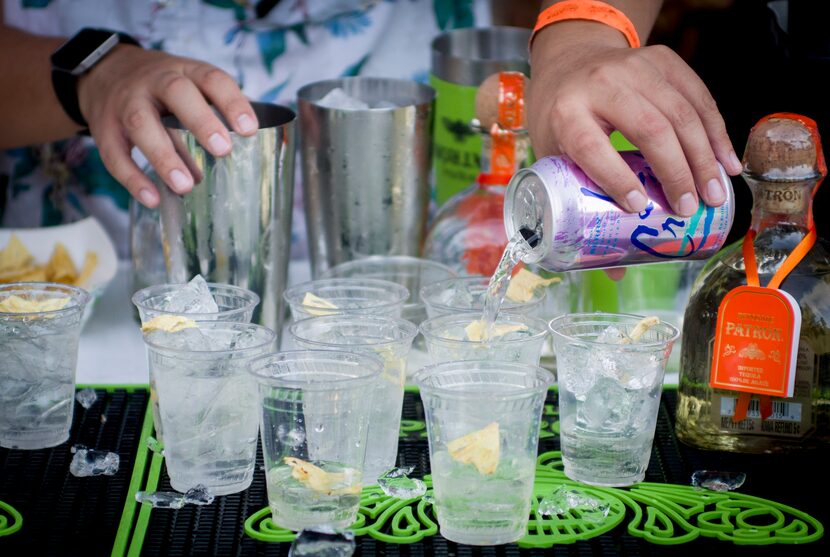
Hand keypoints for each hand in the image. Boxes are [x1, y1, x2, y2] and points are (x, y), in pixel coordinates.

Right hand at [77, 45, 258, 207]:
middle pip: (177, 93)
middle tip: (223, 150)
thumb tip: (271, 141)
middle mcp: (155, 82)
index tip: (249, 130)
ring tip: (187, 186)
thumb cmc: (165, 88)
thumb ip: (225, 108)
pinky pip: (115, 154)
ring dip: (165, 157)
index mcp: (186, 72)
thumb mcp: (193, 84)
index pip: (212, 79)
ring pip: (142, 125)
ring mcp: (126, 103)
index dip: (232, 102)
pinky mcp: (105, 129)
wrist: (106, 72)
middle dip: (201, 122)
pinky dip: (133, 179)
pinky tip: (153, 198)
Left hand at [528, 21, 742, 217]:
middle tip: (691, 208)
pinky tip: (725, 160)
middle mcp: (601, 84)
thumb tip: (616, 261)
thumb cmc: (560, 116)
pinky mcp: (662, 59)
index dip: (617, 179)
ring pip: (681, 112)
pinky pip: (698, 96)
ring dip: (704, 156)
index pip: (592, 147)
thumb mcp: (553, 150)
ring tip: (715, 191)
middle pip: (649, 129)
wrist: (570, 59)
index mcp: (566, 112)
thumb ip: (575, 191)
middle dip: (676, 172)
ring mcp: (635, 66)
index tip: (639, 207)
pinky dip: (716, 131)